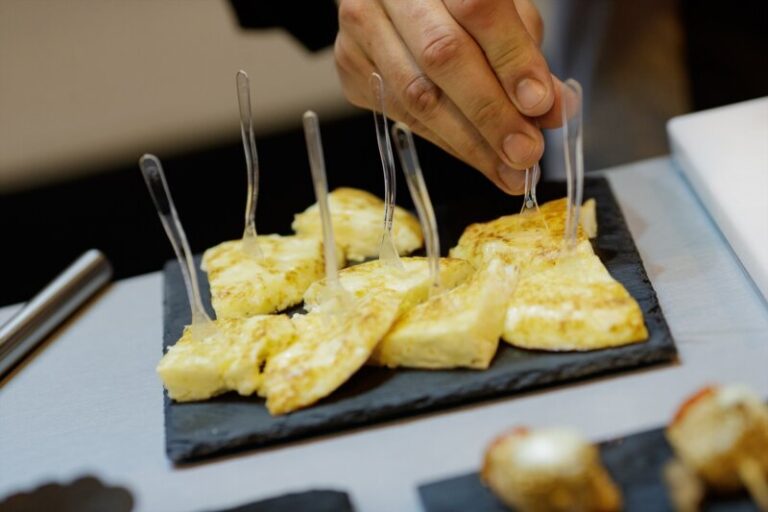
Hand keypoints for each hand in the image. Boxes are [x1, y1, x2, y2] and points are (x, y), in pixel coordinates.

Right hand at [335, 0, 565, 193]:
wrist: (394, 2)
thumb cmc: (454, 5)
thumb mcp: (502, 13)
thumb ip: (526, 55)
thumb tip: (554, 110)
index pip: (478, 9)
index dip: (511, 59)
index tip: (540, 105)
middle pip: (441, 55)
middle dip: (490, 113)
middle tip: (525, 153)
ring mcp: (362, 28)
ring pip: (416, 95)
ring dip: (468, 141)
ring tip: (507, 170)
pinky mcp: (349, 65)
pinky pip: (400, 114)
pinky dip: (444, 140)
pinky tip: (475, 156)